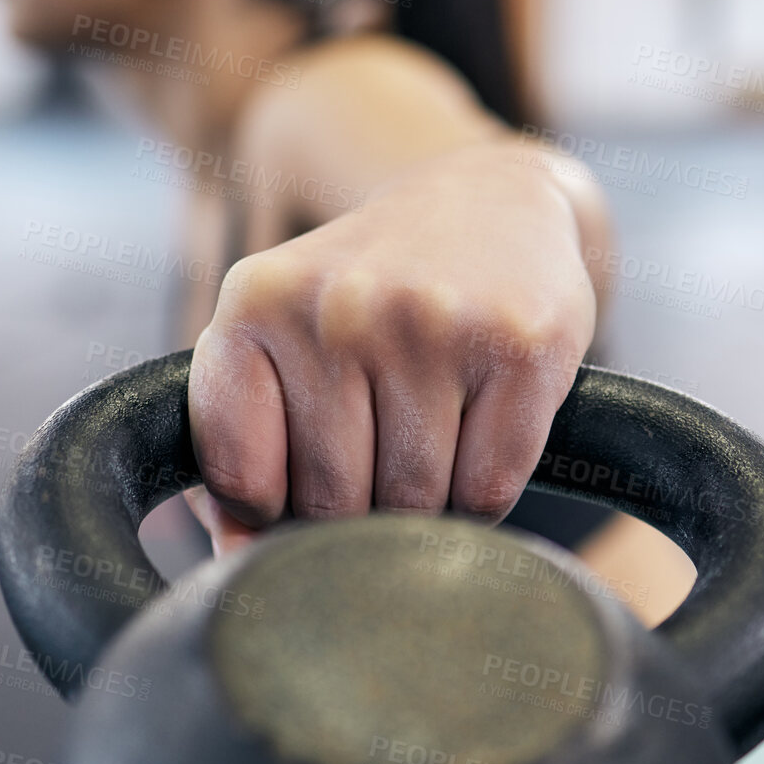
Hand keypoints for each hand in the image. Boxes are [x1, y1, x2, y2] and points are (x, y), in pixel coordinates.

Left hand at [184, 141, 598, 542]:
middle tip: (382, 453)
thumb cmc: (372, 301)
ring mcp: (433, 322)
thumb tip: (241, 562)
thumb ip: (241, 448)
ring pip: (416, 503)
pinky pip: (489, 491)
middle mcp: (339, 305)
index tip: (297, 481)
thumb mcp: (282, 338)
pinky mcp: (522, 345)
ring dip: (427, 506)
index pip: (244, 482)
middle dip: (359, 511)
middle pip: (334, 501)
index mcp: (256, 303)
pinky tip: (481, 434)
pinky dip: (485, 494)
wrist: (492, 202)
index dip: (273, 511)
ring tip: (432, 437)